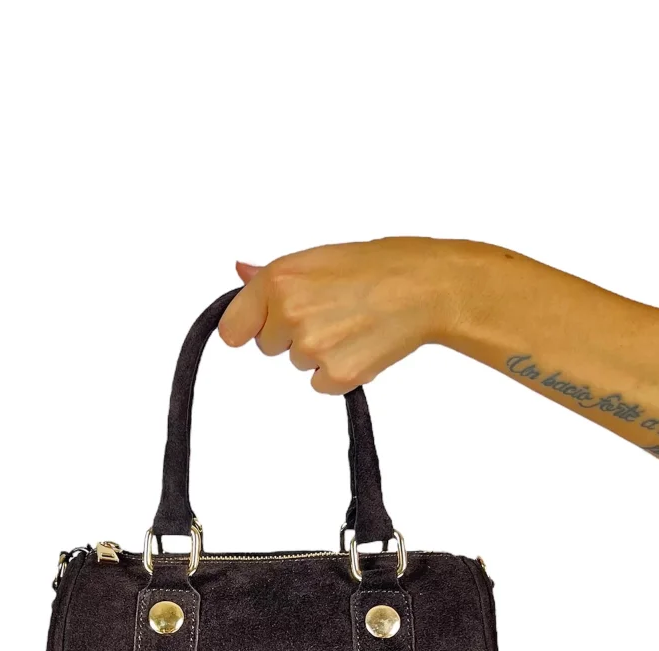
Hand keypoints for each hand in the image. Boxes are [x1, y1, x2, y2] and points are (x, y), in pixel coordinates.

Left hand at [217, 237, 462, 393]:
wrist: (427, 288)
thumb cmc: (379, 266)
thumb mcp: (320, 258)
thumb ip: (273, 275)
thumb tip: (240, 271)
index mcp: (279, 280)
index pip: (232, 328)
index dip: (249, 328)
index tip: (264, 326)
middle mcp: (289, 314)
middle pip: (267, 347)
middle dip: (292, 335)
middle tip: (331, 312)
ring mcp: (312, 348)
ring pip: (297, 364)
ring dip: (320, 352)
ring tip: (352, 324)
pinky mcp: (337, 375)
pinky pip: (321, 384)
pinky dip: (339, 373)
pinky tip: (361, 345)